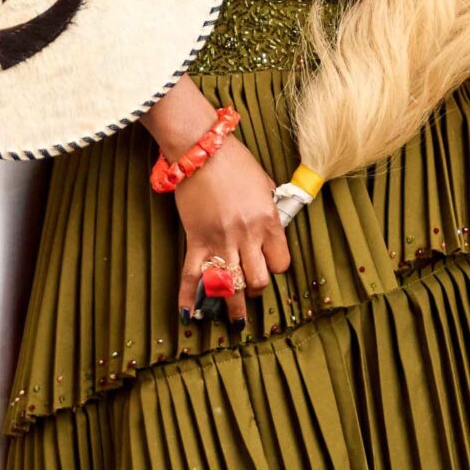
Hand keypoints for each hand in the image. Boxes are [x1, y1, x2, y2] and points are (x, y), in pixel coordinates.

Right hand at [173, 136, 291, 326]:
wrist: (201, 149)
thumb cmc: (234, 160)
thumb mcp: (264, 182)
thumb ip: (270, 206)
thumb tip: (272, 220)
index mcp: (268, 221)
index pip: (280, 262)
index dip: (275, 268)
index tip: (269, 266)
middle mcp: (246, 235)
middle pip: (258, 280)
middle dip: (255, 291)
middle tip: (250, 291)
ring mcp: (220, 240)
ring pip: (230, 286)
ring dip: (232, 307)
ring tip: (233, 321)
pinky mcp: (195, 239)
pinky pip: (192, 275)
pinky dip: (189, 298)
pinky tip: (188, 316)